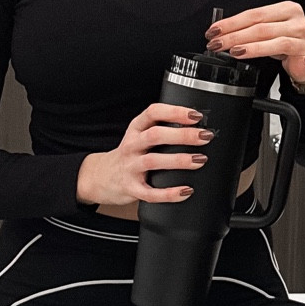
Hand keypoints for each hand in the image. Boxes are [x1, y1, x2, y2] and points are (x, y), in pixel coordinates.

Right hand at [76, 104, 211, 207]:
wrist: (100, 177)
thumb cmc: (129, 155)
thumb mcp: (139, 136)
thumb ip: (161, 130)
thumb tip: (198, 129)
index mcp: (136, 129)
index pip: (153, 113)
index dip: (175, 112)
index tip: (195, 115)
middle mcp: (132, 145)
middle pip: (155, 135)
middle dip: (182, 135)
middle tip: (204, 136)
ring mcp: (130, 167)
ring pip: (153, 161)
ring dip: (178, 160)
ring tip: (199, 160)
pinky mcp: (131, 188)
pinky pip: (150, 193)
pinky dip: (169, 193)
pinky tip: (185, 191)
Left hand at [206, 2, 304, 84]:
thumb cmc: (289, 45)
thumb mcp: (269, 34)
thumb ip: (250, 30)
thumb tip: (222, 32)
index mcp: (285, 9)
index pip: (254, 14)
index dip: (232, 22)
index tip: (214, 30)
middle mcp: (295, 18)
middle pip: (260, 25)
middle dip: (234, 35)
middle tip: (216, 43)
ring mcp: (301, 34)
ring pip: (270, 37)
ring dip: (248, 45)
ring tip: (232, 51)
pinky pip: (284, 49)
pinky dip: (268, 51)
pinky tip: (253, 55)